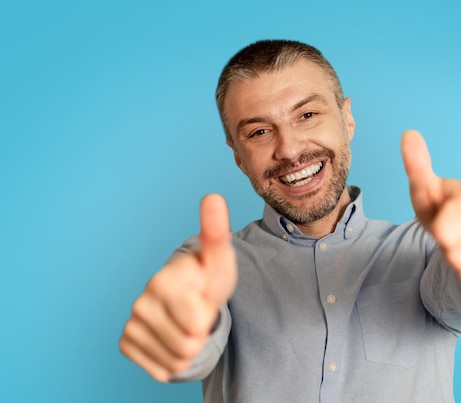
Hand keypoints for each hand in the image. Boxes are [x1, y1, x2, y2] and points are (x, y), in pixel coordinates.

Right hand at [119, 194, 236, 380]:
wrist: (187, 300)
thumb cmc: (206, 280)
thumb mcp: (219, 263)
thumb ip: (216, 233)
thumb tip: (213, 196)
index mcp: (164, 279)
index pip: (198, 321)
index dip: (208, 312)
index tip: (201, 293)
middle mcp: (141, 300)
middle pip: (189, 343)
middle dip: (201, 333)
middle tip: (197, 313)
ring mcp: (132, 323)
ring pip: (178, 359)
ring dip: (190, 347)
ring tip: (187, 323)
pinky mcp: (126, 343)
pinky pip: (162, 370)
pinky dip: (173, 360)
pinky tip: (172, 336)